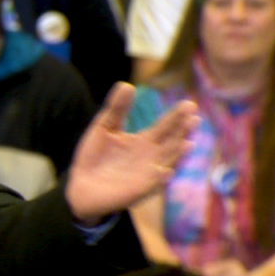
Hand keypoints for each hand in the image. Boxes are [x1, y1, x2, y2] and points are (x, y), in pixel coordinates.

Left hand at [64, 83, 197, 223]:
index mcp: (145, 141)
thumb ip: (116, 108)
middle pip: (172, 142)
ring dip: (177, 154)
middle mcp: (152, 157)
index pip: (166, 126)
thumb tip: (126, 84)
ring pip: (168, 162)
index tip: (189, 105)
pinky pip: (152, 185)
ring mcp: (148, 174)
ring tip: (187, 143)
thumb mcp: (104, 127)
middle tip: (194, 119)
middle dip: (183, 132)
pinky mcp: (139, 190)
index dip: (177, 116)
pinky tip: (165, 172)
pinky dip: (159, 179)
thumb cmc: (95, 156)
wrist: (80, 184)